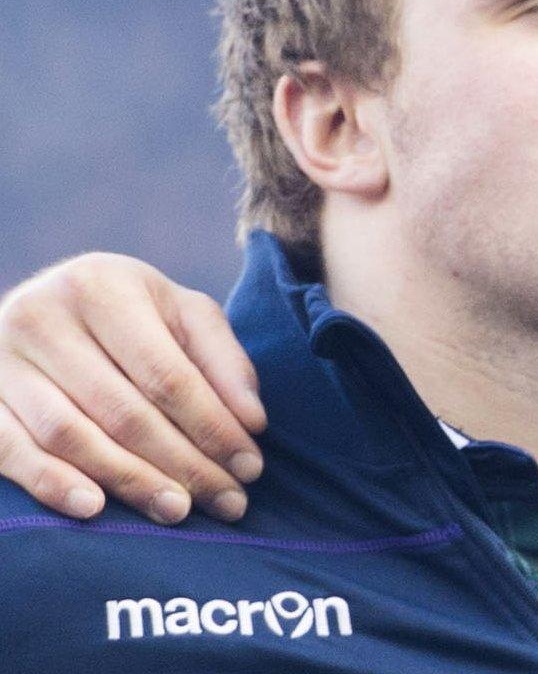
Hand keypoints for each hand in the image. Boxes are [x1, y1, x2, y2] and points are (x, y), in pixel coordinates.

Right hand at [0, 253, 266, 522]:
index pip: (167, 374)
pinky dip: (51, 483)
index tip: (251, 467)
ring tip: (179, 511)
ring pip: (70, 435)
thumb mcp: (182, 314)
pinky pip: (9, 450)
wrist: (43, 307)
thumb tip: (253, 422)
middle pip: (123, 410)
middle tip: (228, 502)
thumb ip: (224, 361)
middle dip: (183, 463)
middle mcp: (42, 316)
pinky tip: (94, 508)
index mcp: (102, 286)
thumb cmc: (130, 316)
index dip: (213, 426)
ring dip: (129, 480)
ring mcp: (1, 360)